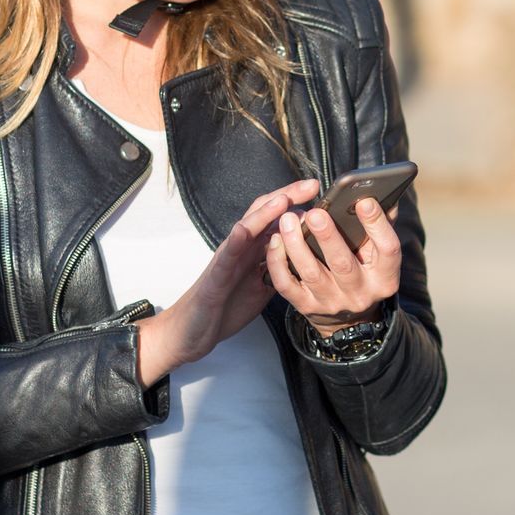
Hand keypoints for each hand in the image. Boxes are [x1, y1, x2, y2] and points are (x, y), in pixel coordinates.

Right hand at [134, 178, 321, 385]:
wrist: (192, 330)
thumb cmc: (226, 305)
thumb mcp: (263, 285)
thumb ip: (281, 267)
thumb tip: (308, 257)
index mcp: (254, 250)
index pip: (277, 218)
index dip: (298, 203)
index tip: (321, 191)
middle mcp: (241, 248)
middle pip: (264, 213)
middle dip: (287, 196)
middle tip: (311, 184)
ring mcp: (227, 259)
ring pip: (245, 229)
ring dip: (264, 213)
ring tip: (283, 199)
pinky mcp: (215, 277)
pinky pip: (225, 256)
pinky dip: (235, 241)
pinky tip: (244, 230)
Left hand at [266, 196, 401, 334]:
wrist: (349, 319)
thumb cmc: (364, 272)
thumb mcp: (379, 255)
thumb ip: (381, 226)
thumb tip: (379, 194)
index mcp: (384, 277)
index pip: (387, 249)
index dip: (377, 225)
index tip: (364, 202)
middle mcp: (360, 293)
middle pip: (343, 263)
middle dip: (328, 236)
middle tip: (316, 213)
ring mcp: (331, 302)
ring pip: (311, 273)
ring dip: (297, 244)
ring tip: (289, 219)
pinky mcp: (307, 306)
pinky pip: (287, 285)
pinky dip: (278, 262)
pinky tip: (275, 240)